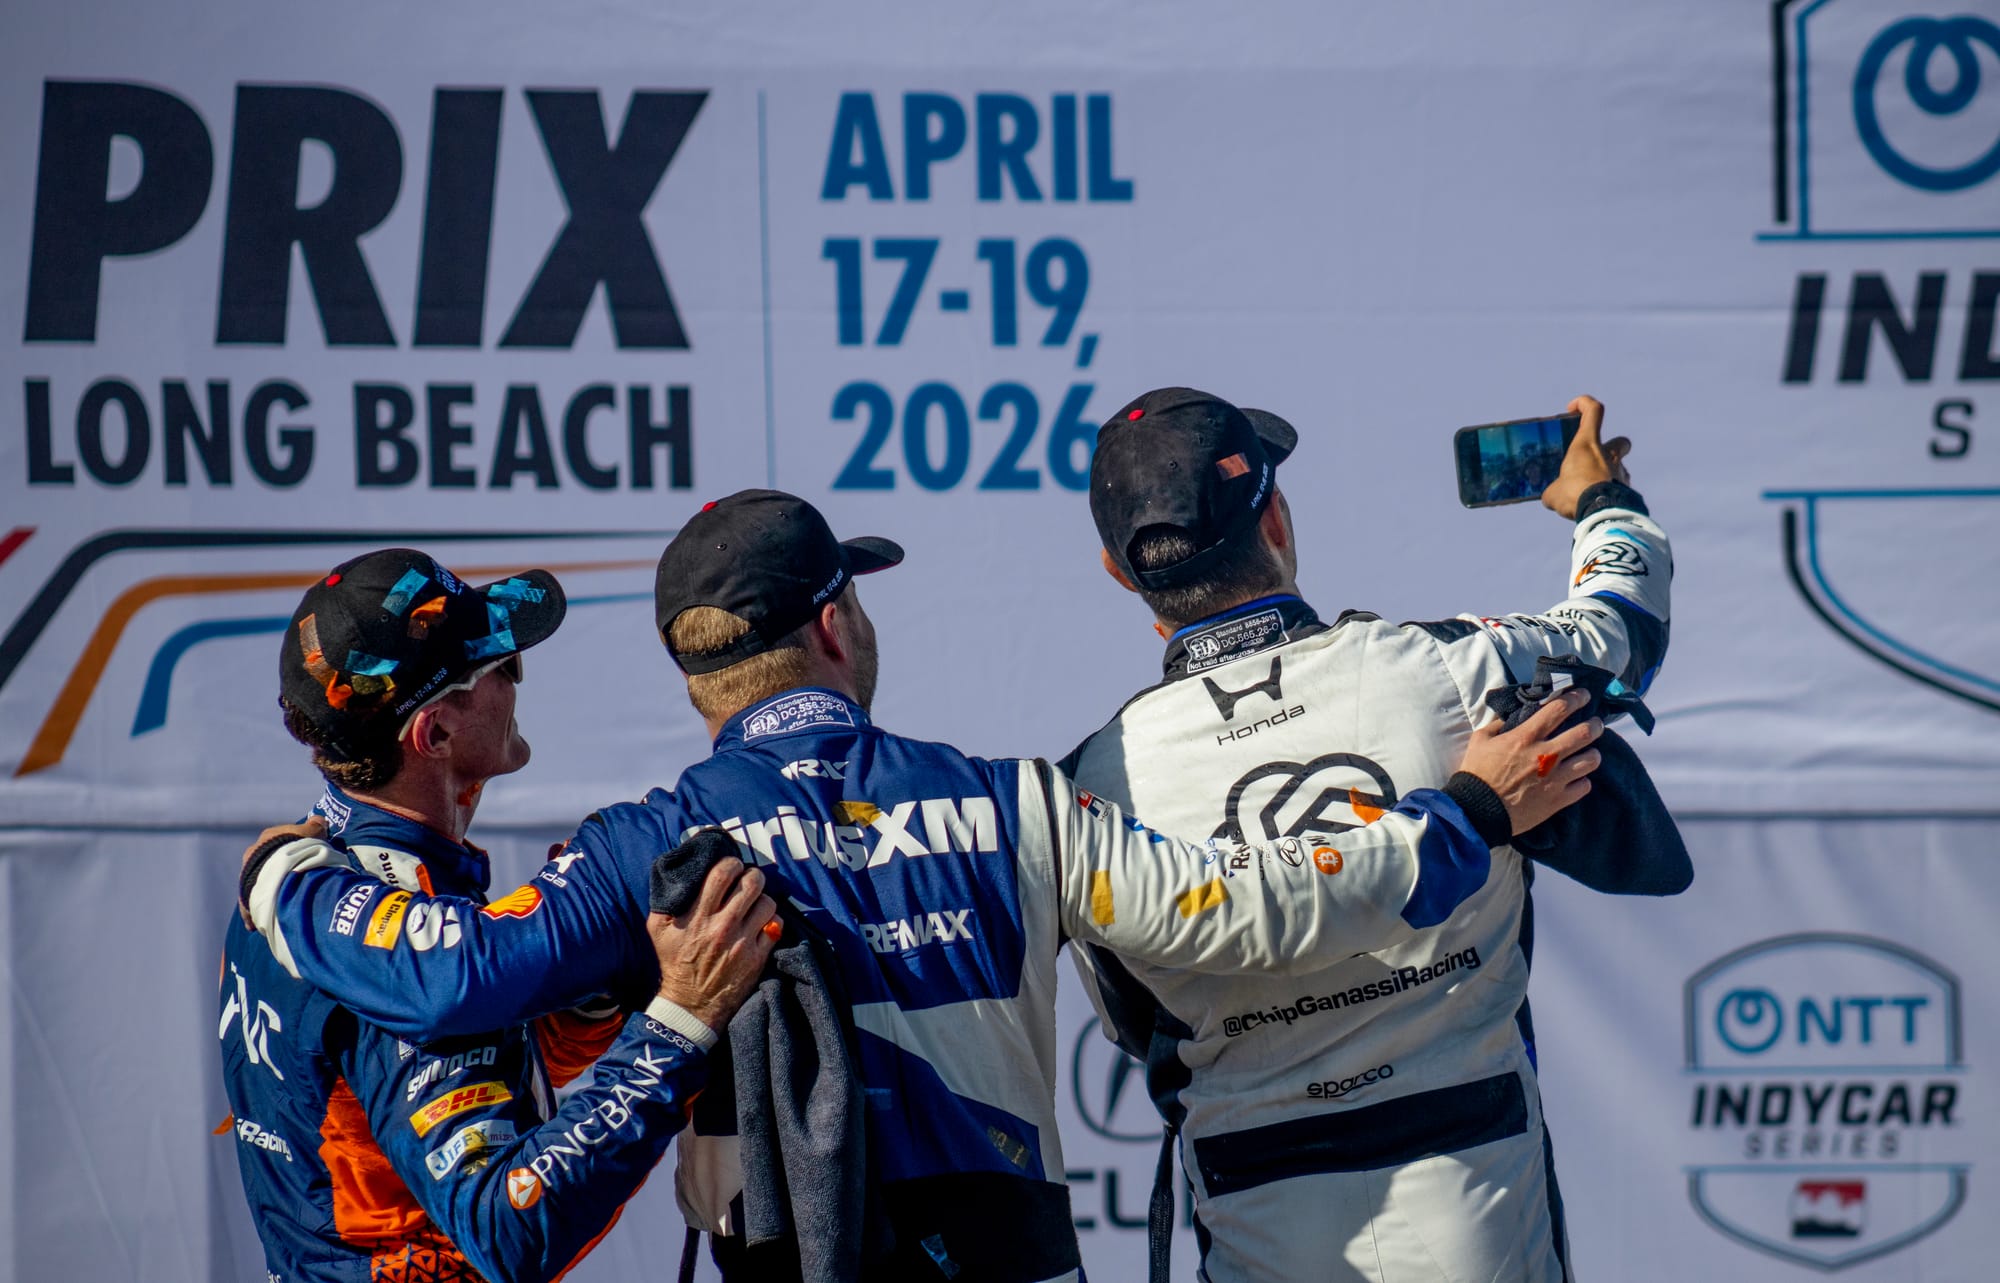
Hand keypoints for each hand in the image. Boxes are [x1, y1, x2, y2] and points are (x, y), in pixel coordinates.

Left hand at [239, 818, 326, 928]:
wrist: (282, 876)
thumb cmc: (299, 851)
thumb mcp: (313, 834)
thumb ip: (315, 826)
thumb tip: (318, 820)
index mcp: (267, 838)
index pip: (279, 839)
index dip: (293, 846)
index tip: (303, 855)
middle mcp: (252, 855)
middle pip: (267, 861)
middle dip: (278, 868)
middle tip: (292, 877)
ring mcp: (247, 876)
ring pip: (259, 881)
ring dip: (269, 887)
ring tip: (282, 898)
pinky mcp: (246, 897)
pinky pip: (252, 904)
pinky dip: (257, 910)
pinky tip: (263, 919)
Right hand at [648, 859, 779, 1029]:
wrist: (690, 1005)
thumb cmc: (674, 962)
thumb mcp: (657, 929)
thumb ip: (666, 900)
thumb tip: (680, 872)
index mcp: (697, 916)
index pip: (722, 873)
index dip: (731, 863)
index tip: (731, 867)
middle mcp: (721, 926)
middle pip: (752, 882)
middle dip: (752, 876)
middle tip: (747, 881)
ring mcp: (742, 942)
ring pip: (768, 902)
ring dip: (762, 899)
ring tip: (754, 904)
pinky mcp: (757, 958)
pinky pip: (776, 926)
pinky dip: (771, 922)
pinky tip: (760, 924)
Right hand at [1458, 689, 1602, 833]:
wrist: (1477, 810)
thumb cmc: (1476, 774)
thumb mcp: (1479, 741)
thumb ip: (1496, 726)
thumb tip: (1508, 719)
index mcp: (1526, 737)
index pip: (1559, 709)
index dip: (1576, 698)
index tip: (1584, 695)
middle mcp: (1546, 755)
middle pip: (1584, 733)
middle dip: (1595, 725)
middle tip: (1596, 724)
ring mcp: (1554, 778)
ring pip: (1590, 760)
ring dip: (1593, 754)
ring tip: (1590, 754)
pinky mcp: (1557, 800)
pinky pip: (1583, 787)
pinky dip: (1582, 781)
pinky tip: (1577, 779)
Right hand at [1540, 395, 1630, 519]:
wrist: (1601, 513)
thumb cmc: (1574, 493)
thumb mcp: (1554, 493)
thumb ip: (1554, 490)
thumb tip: (1553, 496)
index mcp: (1587, 444)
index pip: (1593, 410)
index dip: (1584, 404)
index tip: (1572, 409)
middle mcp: (1608, 454)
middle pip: (1620, 442)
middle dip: (1612, 448)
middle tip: (1596, 460)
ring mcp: (1620, 473)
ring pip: (1619, 469)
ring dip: (1608, 476)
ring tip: (1592, 492)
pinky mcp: (1627, 492)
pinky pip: (1619, 490)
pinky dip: (1610, 496)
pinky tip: (1598, 506)